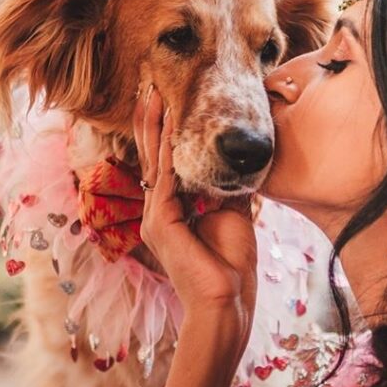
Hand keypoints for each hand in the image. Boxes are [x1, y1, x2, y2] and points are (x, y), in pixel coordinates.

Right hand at [133, 87, 257, 342]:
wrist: (226, 302)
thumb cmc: (230, 265)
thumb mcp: (232, 215)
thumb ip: (227, 188)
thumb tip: (236, 161)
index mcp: (172, 209)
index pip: (165, 162)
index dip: (164, 131)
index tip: (166, 98)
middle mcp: (157, 210)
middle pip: (151, 155)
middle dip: (150, 119)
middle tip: (150, 83)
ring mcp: (155, 216)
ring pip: (154, 161)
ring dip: (153, 125)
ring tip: (152, 93)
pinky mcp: (161, 222)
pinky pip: (164, 177)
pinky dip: (166, 149)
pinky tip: (168, 124)